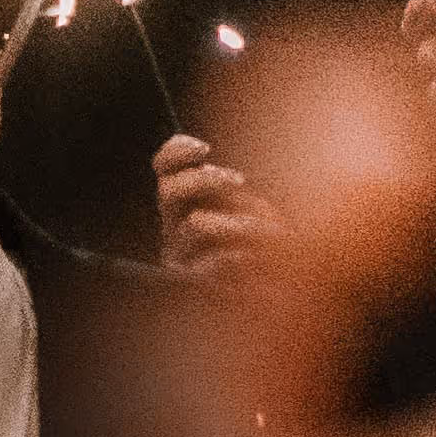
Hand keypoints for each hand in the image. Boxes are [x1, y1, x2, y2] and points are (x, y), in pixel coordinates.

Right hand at [153, 132, 277, 279]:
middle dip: (203, 180)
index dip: (176, 152)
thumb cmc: (260, 242)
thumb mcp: (251, 205)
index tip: (205, 148)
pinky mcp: (194, 281)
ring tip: (270, 231)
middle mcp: (174, 224)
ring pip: (194, 223)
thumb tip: (223, 172)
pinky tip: (256, 257)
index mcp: (184, 199)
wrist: (271, 288)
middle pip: (169, 192)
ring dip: (236, 219)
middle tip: (238, 180)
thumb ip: (233, 188)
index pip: (164, 166)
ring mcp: (179, 253)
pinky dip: (238, 254)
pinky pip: (212, 261)